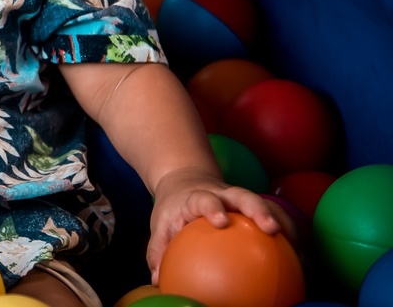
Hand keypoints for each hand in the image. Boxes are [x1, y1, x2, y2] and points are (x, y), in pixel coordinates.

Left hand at [146, 166, 295, 284]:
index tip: (220, 220)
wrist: (185, 179)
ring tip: (300, 252)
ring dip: (284, 223)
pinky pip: (276, 217)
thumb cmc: (173, 208)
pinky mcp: (254, 205)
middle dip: (258, 209)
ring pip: (266, 203)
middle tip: (271, 228)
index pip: (205, 198)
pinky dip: (290, 235)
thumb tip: (157, 280)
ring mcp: (241, 198)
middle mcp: (223, 193)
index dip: (213, 206)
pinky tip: (300, 261)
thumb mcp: (160, 224)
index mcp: (197, 196)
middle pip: (243, 195)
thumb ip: (158, 250)